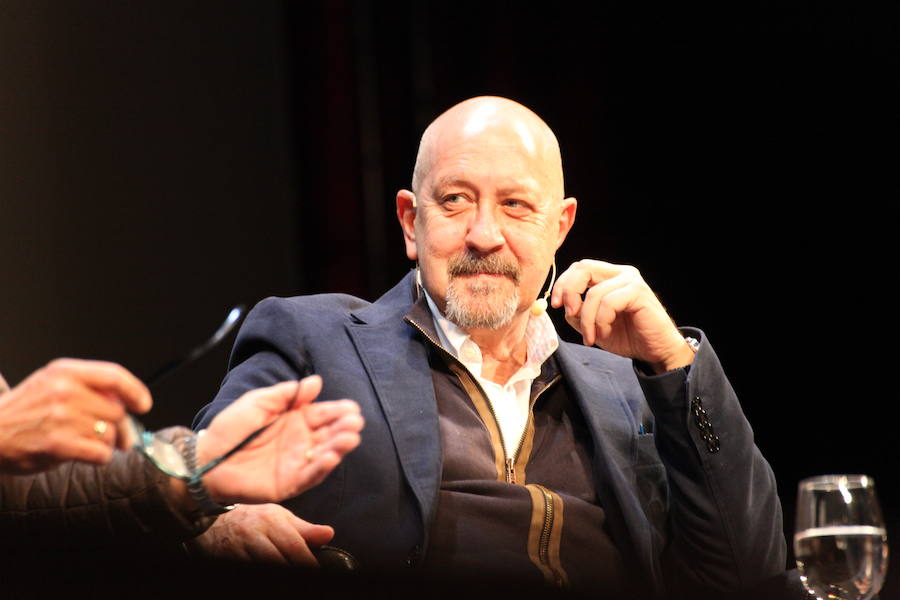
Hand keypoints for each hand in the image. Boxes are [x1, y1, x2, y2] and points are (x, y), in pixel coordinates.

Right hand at [0, 359, 151, 473]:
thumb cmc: (25, 411)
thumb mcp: (52, 384)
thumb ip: (88, 386)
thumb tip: (128, 404)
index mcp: (65, 371)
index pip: (114, 376)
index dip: (135, 391)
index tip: (143, 405)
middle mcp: (64, 390)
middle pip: (117, 409)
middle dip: (120, 427)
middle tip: (115, 437)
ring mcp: (61, 417)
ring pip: (110, 433)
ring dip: (107, 444)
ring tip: (86, 443)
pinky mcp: (57, 444)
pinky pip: (100, 453)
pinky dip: (100, 458)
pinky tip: (85, 455)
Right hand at [188, 503, 333, 565]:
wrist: (211, 522)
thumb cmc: (251, 519)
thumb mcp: (279, 518)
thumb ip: (304, 529)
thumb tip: (329, 534)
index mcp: (271, 521)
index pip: (294, 546)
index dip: (307, 562)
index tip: (317, 571)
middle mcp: (254, 534)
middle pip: (278, 561)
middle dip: (294, 572)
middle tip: (306, 581)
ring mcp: (237, 549)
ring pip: (262, 568)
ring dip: (275, 575)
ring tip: (286, 579)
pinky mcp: (224, 560)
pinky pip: (245, 570)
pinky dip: (257, 575)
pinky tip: (267, 576)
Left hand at [197, 375, 362, 503]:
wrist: (206, 459)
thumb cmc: (230, 429)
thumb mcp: (258, 402)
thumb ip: (286, 394)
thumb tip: (316, 382)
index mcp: (296, 420)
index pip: (324, 414)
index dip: (339, 411)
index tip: (351, 408)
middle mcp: (301, 441)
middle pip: (330, 434)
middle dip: (345, 428)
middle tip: (355, 422)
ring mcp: (297, 463)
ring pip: (325, 454)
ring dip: (339, 446)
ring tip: (350, 438)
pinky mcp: (289, 483)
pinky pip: (310, 476)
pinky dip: (322, 467)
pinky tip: (331, 456)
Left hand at [551, 260, 693, 372]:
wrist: (655, 352)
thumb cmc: (627, 337)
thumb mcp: (593, 325)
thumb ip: (577, 312)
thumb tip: (563, 305)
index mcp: (609, 276)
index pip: (579, 268)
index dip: (563, 284)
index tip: (556, 305)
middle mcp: (621, 273)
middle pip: (583, 267)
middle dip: (569, 291)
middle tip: (569, 314)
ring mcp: (631, 281)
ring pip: (594, 293)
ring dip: (587, 319)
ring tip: (592, 337)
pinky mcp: (639, 292)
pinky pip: (608, 303)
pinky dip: (600, 321)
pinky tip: (604, 333)